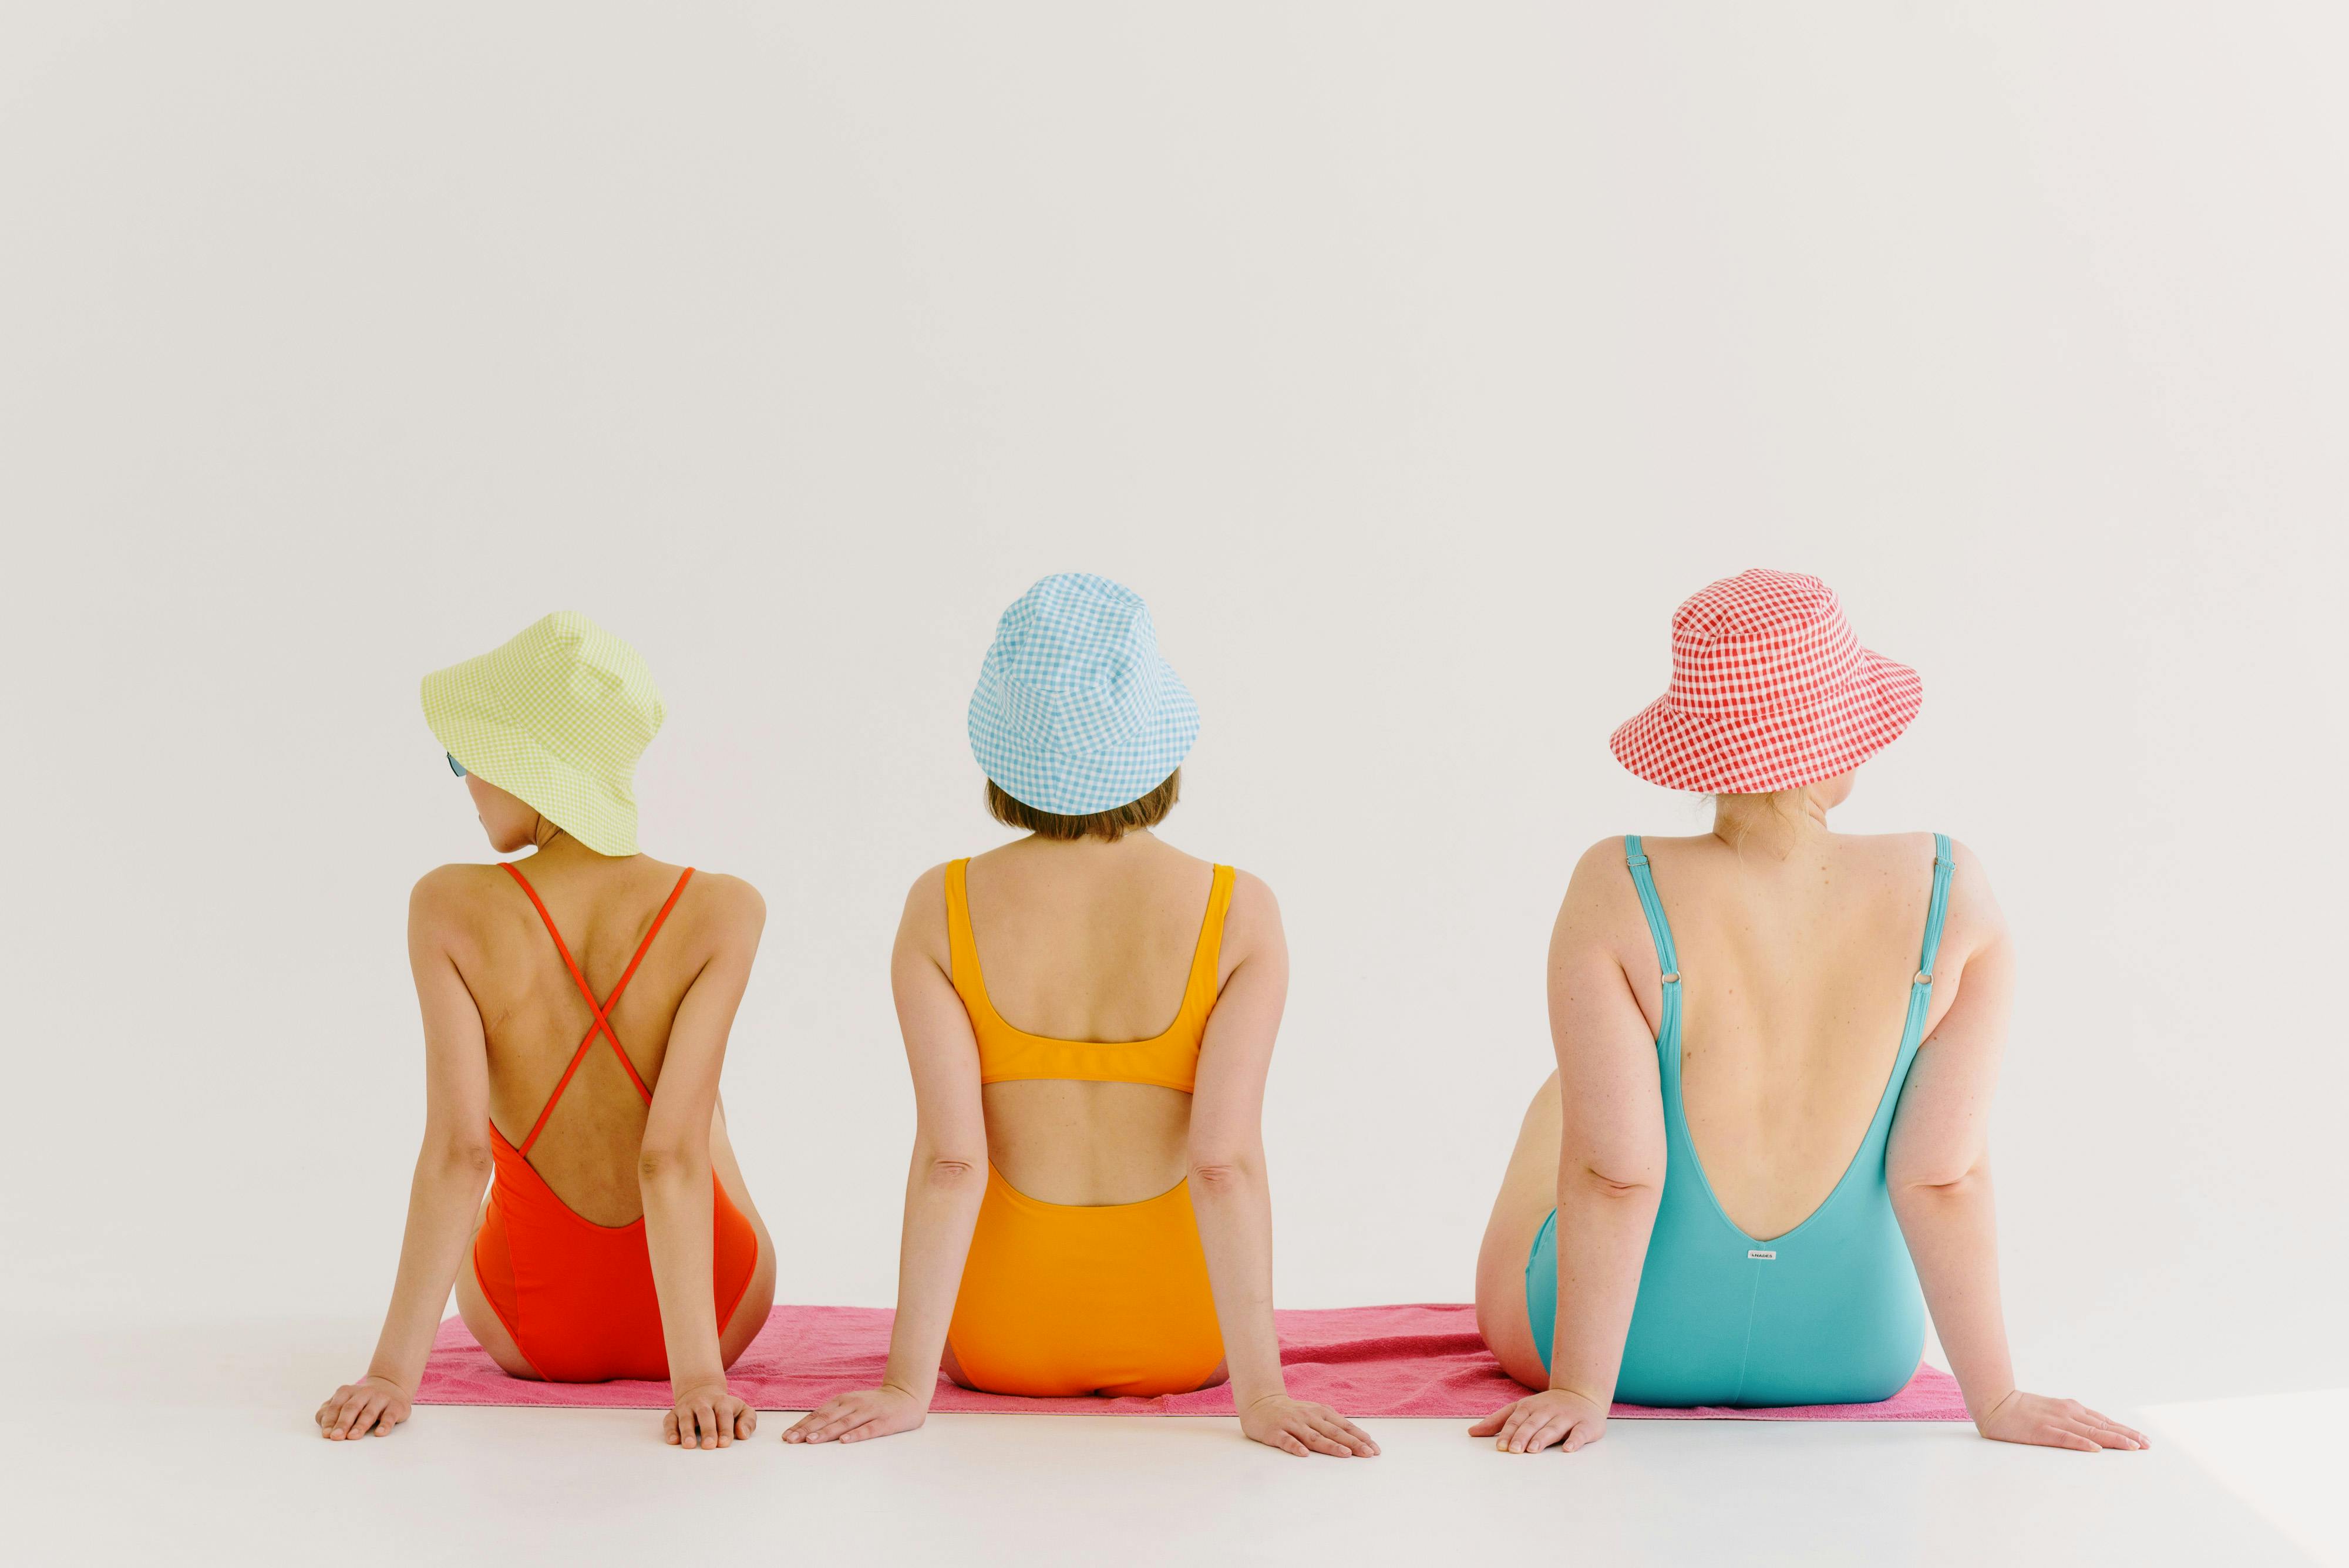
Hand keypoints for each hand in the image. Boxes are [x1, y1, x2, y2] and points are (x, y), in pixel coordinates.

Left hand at [315, 1374, 412, 1440]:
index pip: (336, 1406)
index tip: (326, 1434)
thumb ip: (329, 1413)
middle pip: (351, 1408)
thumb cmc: (361, 1401)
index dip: (330, 1420)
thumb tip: (323, 1426)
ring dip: (361, 1425)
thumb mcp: (344, 1402)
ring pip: (369, 1412)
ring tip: (353, 1436)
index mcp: (347, 1392)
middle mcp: (364, 1392)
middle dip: (343, 1423)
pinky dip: (385, 1424)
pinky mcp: (396, 1405)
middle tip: (336, 1437)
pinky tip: (380, 1433)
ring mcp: (381, 1398)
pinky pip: (390, 1415)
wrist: (391, 1386)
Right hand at [664, 1380, 755, 1449]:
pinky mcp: (673, 1414)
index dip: (725, 1428)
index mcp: (722, 1402)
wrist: (701, 1391)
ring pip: (686, 1418)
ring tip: (689, 1445)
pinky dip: (670, 1430)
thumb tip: (743, 1434)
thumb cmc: (726, 1409)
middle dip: (708, 1430)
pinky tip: (673, 1441)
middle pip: (705, 1414)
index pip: (724, 1414)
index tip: (724, 1443)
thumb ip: (748, 1421)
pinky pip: (670, 1421)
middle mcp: (703, 1402)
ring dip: (687, 1431)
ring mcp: (687, 1407)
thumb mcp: (742, 1410)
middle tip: (709, 1446)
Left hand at [781, 1383, 928, 1444]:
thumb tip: (807, 1431)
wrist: (907, 1395)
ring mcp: (869, 1412)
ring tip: (811, 1441)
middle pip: (827, 1418)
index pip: (818, 1414)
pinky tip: (844, 1441)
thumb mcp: (852, 1405)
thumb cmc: (874, 1405)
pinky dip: (856, 1435)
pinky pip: (868, 1429)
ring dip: (826, 1432)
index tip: (786, 1437)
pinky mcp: (885, 1421)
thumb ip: (834, 1415)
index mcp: (843, 1401)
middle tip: (791, 1441)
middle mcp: (854, 1404)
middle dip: (807, 1430)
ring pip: (844, 1423)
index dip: (801, 1425)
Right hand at [1238, 1394, 1380, 1456]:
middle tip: (1368, 1454)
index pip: (1344, 1426)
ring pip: (1313, 1436)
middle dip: (1353, 1443)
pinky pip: (1286, 1440)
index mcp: (1320, 1413)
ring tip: (1345, 1454)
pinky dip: (1295, 1447)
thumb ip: (1332, 1425)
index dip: (1360, 1437)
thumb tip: (1358, 1439)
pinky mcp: (1275, 1432)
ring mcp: (1292, 1424)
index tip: (1375, 1449)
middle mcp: (1309, 1417)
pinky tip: (1304, 1454)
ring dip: (1330, 1445)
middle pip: (1333, 1432)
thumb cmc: (1292, 1413)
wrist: (1260, 1403)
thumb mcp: (1314, 1414)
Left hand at [1470, 1387, 1608, 1453]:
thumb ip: (1498, 1421)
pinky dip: (1575, 1441)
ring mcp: (1567, 1417)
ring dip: (1543, 1438)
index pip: (1516, 1419)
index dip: (1508, 1432)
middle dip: (1522, 1436)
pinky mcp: (1585, 1425)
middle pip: (1533, 1424)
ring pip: (1553, 1428)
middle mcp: (1548, 1410)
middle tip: (1513, 1451)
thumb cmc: (1547, 1407)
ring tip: (1533, 1449)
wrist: (1582, 1393)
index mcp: (1530, 1407)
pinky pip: (1580, 1433)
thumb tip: (1471, 1432)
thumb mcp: (1521, 1409)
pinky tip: (1568, 1449)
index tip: (1500, 1447)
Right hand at [1975, 1389, 2147, 1450]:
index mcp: (2071, 1409)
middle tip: (2148, 1445)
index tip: (2143, 1439)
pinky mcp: (2042, 1431)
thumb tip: (2094, 1434)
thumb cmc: (2022, 1410)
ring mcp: (2055, 1421)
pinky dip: (2081, 1443)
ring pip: (2090, 1432)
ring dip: (2114, 1439)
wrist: (1995, 1403)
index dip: (2125, 1430)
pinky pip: (2065, 1438)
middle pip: (2103, 1426)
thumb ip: (2072, 1421)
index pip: (2104, 1421)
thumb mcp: (2052, 1412)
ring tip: (2133, 1447)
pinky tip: (2095, 1449)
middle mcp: (2068, 1413)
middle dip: (2128, 1436)